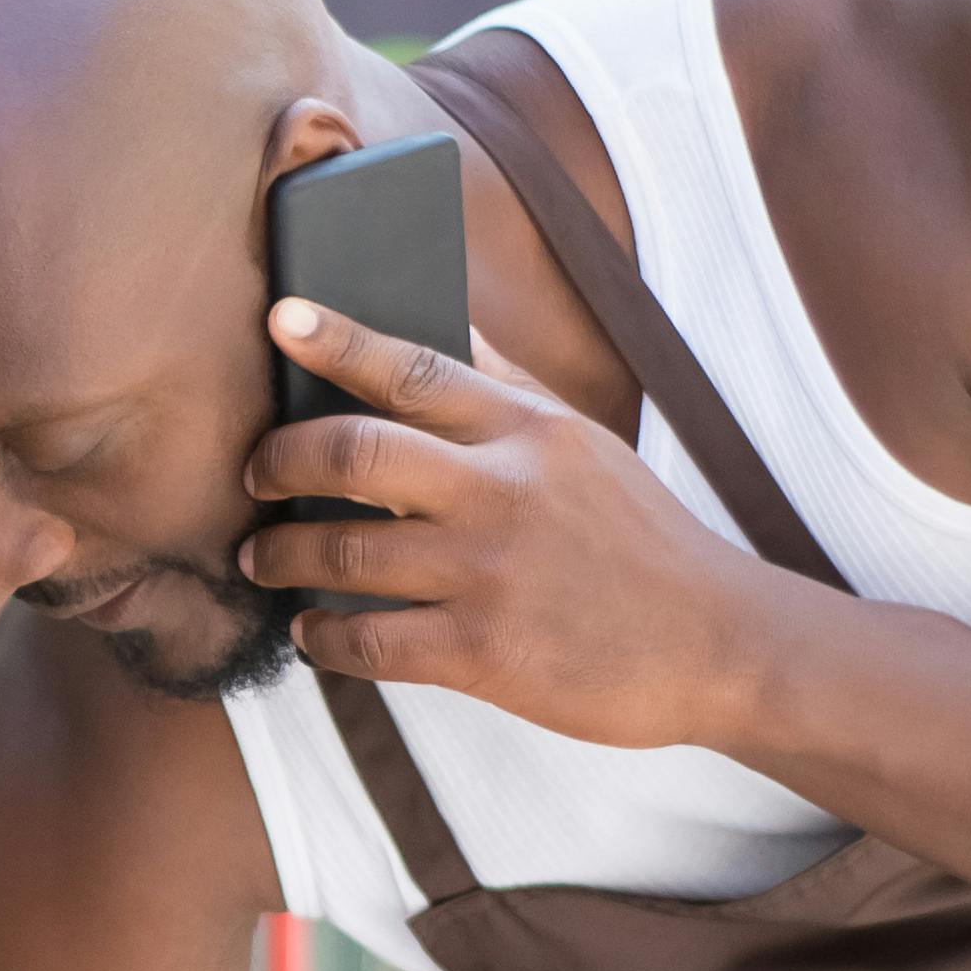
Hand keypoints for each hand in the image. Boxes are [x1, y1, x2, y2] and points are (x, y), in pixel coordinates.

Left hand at [237, 299, 797, 748]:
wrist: (718, 641)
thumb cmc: (640, 539)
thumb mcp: (583, 444)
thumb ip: (507, 383)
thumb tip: (442, 317)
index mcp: (528, 430)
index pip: (413, 366)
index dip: (335, 340)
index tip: (278, 320)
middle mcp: (503, 491)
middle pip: (352, 455)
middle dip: (278, 462)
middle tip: (253, 474)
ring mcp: (489, 573)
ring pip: (342, 554)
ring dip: (281, 555)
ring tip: (262, 557)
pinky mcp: (483, 653)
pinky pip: (366, 641)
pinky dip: (320, 638)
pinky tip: (311, 633)